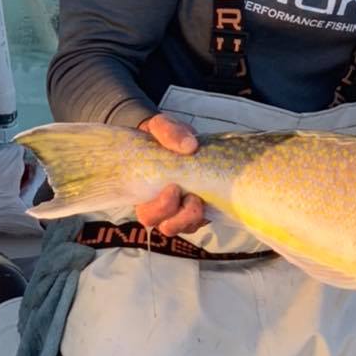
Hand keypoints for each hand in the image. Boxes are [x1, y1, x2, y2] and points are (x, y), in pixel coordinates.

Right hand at [136, 114, 207, 235]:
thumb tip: (189, 146)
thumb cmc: (161, 138)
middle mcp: (162, 208)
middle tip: (188, 195)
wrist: (178, 140)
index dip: (159, 209)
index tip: (173, 188)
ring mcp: (182, 212)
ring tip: (199, 198)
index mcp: (145, 193)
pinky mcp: (200, 211)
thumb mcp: (160, 127)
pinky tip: (210, 198)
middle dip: (178, 215)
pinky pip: (203, 222)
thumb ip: (168, 132)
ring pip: (186, 228)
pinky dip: (207, 213)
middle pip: (166, 227)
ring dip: (193, 216)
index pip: (147, 214)